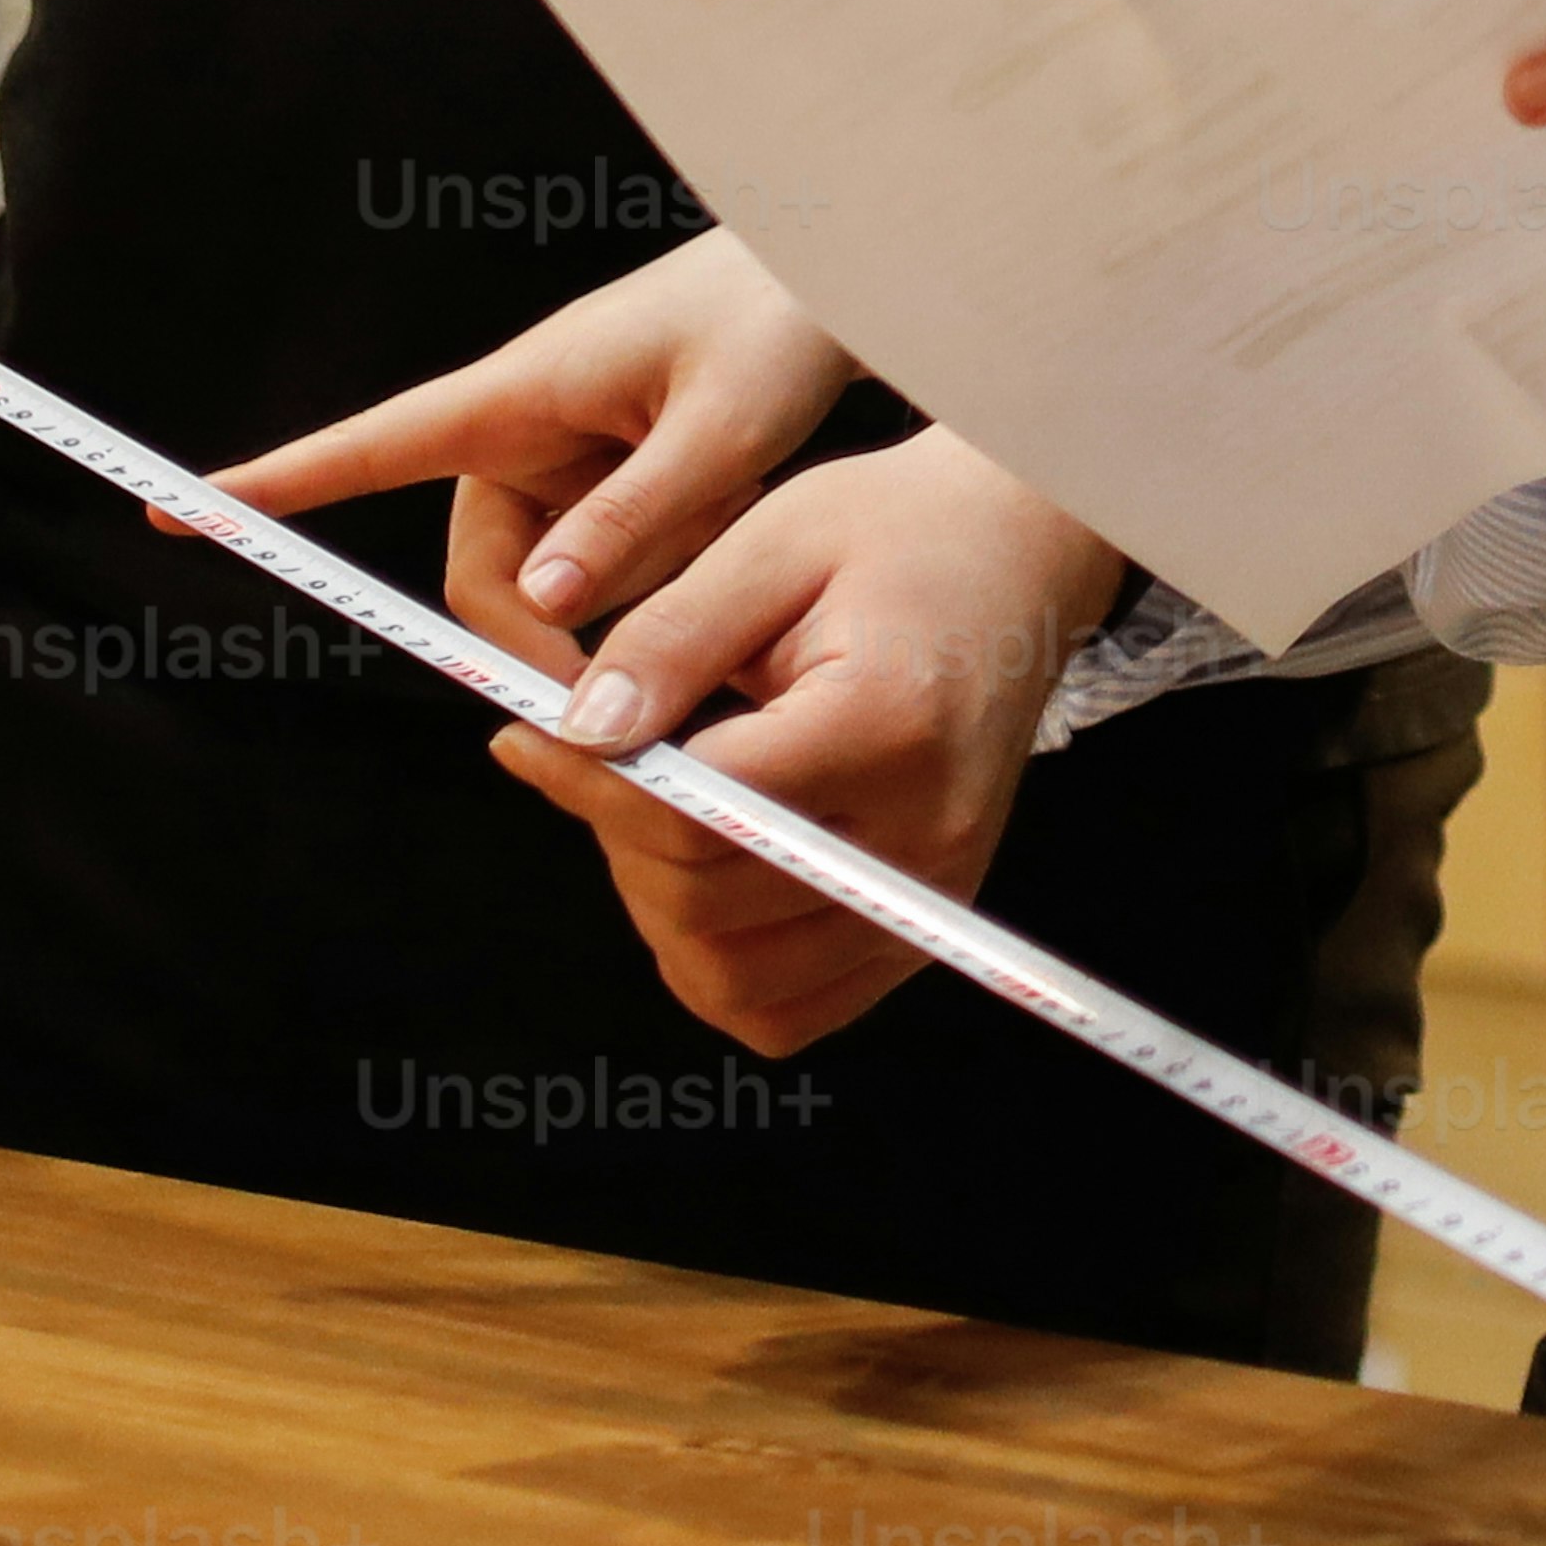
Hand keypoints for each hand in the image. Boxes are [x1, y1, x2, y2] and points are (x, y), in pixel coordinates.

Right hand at [216, 226, 857, 653]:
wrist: (848, 280)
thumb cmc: (781, 319)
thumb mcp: (726, 424)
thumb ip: (640, 517)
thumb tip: (541, 608)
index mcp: (521, 394)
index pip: (370, 445)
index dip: (275, 483)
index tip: (175, 507)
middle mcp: (530, 434)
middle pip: (488, 578)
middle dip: (551, 640)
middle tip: (631, 694)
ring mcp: (574, 465)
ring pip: (560, 590)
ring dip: (638, 596)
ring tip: (732, 523)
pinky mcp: (619, 493)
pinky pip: (615, 573)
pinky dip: (670, 578)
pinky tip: (737, 537)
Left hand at [486, 427, 1133, 1056]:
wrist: (1015, 556)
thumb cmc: (896, 536)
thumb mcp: (772, 544)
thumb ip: (668, 642)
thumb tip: (577, 732)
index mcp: (888, 728)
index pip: (702, 811)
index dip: (591, 782)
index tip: (529, 734)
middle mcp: (925, 834)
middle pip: (709, 906)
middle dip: (619, 836)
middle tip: (591, 757)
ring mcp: (933, 892)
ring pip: (740, 982)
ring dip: (661, 911)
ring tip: (650, 810)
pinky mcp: (926, 921)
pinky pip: (792, 1009)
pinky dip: (722, 966)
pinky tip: (702, 873)